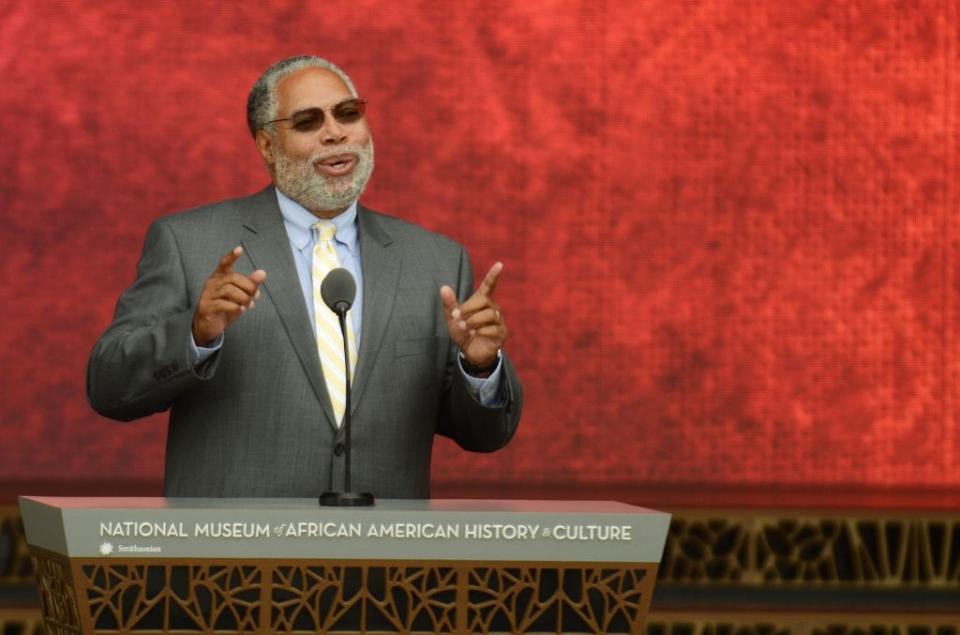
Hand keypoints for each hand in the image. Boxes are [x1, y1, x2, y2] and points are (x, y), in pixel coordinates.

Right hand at [192, 246, 266, 345]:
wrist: (209, 326)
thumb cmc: (225, 307)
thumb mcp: (240, 295)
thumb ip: (251, 284)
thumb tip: (262, 273)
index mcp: (220, 277)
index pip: (225, 263)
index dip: (232, 256)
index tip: (240, 249)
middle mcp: (212, 283)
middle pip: (233, 278)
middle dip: (248, 287)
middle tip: (255, 296)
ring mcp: (208, 295)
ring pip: (229, 291)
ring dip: (243, 298)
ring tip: (249, 305)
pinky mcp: (207, 307)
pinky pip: (223, 304)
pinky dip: (235, 307)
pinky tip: (241, 310)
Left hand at [440, 261, 506, 375]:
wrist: (470, 353)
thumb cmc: (463, 332)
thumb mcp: (452, 318)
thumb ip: (449, 304)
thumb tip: (443, 287)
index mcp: (482, 302)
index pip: (489, 286)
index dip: (493, 275)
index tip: (500, 264)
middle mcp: (493, 308)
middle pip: (485, 300)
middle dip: (469, 308)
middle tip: (458, 317)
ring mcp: (499, 321)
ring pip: (489, 314)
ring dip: (473, 320)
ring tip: (465, 327)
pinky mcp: (502, 333)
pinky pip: (493, 328)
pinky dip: (480, 331)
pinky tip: (474, 334)